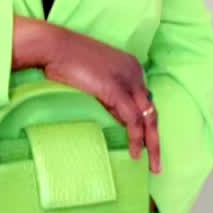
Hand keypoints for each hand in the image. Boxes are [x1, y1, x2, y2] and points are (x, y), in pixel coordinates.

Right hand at [13, 19, 160, 171]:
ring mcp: (128, 80)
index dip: (145, 125)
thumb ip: (111, 97)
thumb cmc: (67, 63)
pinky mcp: (117, 90)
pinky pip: (133, 120)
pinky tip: (136, 153)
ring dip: (152, 144)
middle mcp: (135, 72)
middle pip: (152, 110)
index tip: (145, 144)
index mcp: (132, 67)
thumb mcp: (96, 81)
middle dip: (156, 139)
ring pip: (148, 117)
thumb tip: (121, 119)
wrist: (55, 47)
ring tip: (151, 165)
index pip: (145, 101)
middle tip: (157, 163)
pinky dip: (136, 138)